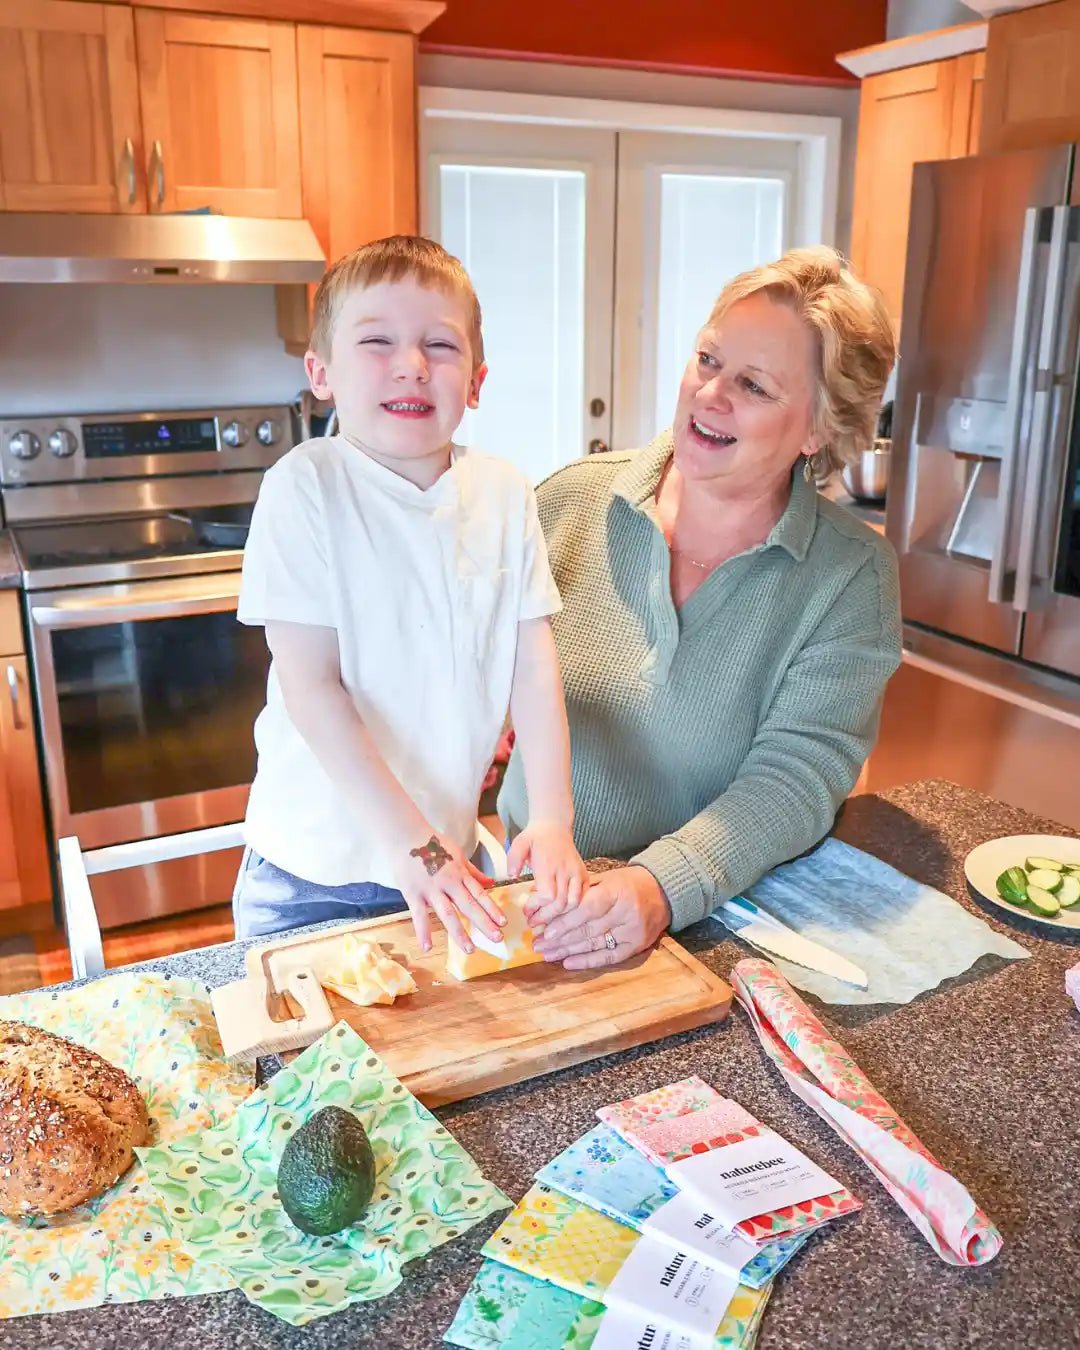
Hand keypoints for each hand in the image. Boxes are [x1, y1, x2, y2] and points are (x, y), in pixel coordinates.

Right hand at [393, 831, 502, 953]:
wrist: (404, 836)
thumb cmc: (431, 844)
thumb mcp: (457, 854)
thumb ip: (472, 871)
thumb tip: (490, 882)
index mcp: (460, 874)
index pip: (479, 894)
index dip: (492, 908)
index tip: (503, 922)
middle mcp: (448, 883)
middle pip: (469, 906)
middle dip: (484, 923)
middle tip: (497, 938)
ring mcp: (431, 890)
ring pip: (447, 914)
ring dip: (459, 933)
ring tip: (470, 949)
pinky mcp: (413, 894)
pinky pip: (418, 916)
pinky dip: (423, 932)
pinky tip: (427, 948)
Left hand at [507, 821, 588, 912]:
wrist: (555, 826)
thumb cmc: (535, 837)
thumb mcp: (519, 843)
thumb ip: (513, 859)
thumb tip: (511, 876)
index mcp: (549, 865)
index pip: (548, 895)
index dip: (537, 907)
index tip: (527, 912)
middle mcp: (566, 870)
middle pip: (561, 903)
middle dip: (546, 917)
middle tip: (533, 923)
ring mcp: (577, 873)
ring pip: (574, 902)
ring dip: (561, 915)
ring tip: (546, 921)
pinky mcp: (584, 874)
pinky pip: (584, 896)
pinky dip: (574, 907)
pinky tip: (562, 912)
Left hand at [532, 866, 671, 968]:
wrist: (663, 892)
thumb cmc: (628, 883)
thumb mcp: (606, 878)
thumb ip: (580, 889)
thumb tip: (547, 895)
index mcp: (617, 891)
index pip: (587, 908)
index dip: (565, 920)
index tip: (544, 929)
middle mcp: (626, 912)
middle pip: (588, 929)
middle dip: (560, 938)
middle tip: (538, 944)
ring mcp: (632, 931)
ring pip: (595, 944)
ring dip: (568, 951)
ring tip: (547, 954)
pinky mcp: (636, 945)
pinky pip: (609, 956)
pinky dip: (588, 961)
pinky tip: (568, 963)